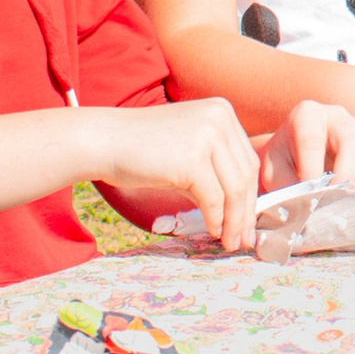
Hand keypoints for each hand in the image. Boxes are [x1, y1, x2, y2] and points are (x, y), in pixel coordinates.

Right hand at [91, 96, 264, 249]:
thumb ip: (213, 169)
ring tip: (231, 241)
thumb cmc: (140, 149)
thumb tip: (238, 210)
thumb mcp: (186, 149)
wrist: (103, 141)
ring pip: (234, 188)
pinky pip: (214, 198)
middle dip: (247, 212)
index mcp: (222, 111)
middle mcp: (220, 118)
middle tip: (244, 239)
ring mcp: (207, 135)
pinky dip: (216, 219)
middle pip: (246, 174)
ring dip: (235, 221)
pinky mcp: (193, 159)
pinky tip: (213, 231)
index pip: (247, 160)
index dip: (251, 194)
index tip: (248, 221)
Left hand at [260, 99, 354, 195]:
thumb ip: (288, 184)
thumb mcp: (273, 170)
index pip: (311, 139)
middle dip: (344, 174)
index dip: (311, 168)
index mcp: (307, 114)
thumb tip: (308, 204)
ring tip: (347, 204)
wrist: (293, 159)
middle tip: (334, 199)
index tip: (308, 193)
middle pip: (350, 141)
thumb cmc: (282, 162)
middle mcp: (337, 117)